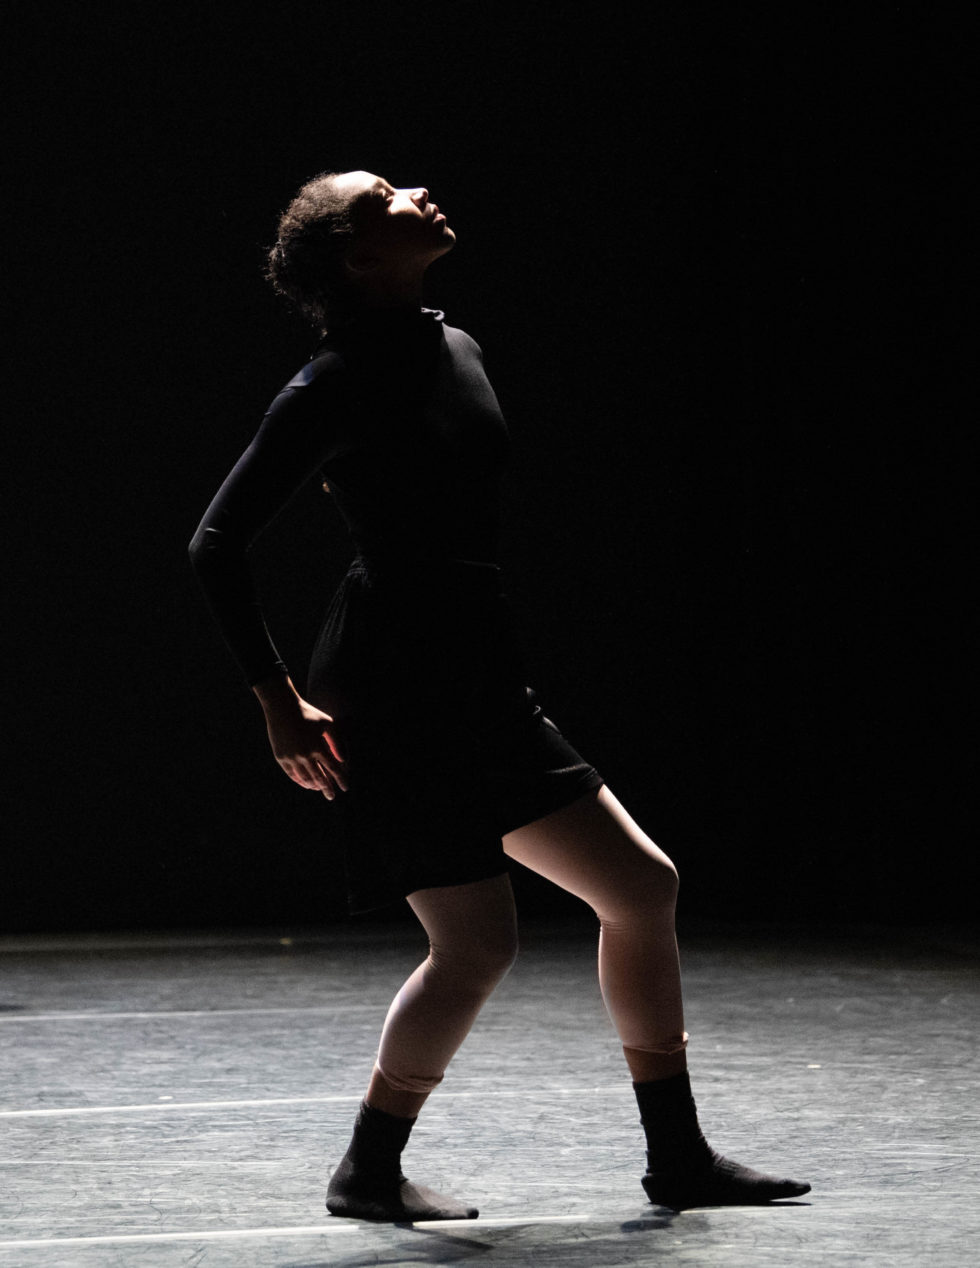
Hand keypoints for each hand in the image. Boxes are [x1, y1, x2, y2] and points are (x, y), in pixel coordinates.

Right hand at [253, 676, 347, 798]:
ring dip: (313, 786)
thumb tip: (343, 760)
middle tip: (331, 796)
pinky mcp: (281, 758)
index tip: (345, 788)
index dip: (340, 780)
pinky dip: (300, 781)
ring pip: (305, 778)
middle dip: (327, 789)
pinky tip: (306, 784)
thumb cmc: (308, 714)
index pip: (333, 769)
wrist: (283, 709)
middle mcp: (305, 755)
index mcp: (318, 747)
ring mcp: (291, 758)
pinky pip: (292, 775)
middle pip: (319, 778)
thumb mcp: (327, 723)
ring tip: (319, 789)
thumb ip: (337, 742)